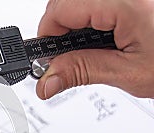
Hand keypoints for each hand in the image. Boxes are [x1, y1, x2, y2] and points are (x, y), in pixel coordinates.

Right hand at [36, 0, 153, 99]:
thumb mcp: (129, 72)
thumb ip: (82, 71)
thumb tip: (47, 80)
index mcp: (124, 2)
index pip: (58, 10)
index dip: (47, 38)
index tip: (48, 60)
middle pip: (64, 3)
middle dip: (59, 33)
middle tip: (67, 59)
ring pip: (77, 2)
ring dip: (75, 26)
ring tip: (92, 50)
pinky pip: (96, 2)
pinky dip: (91, 19)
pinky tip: (104, 37)